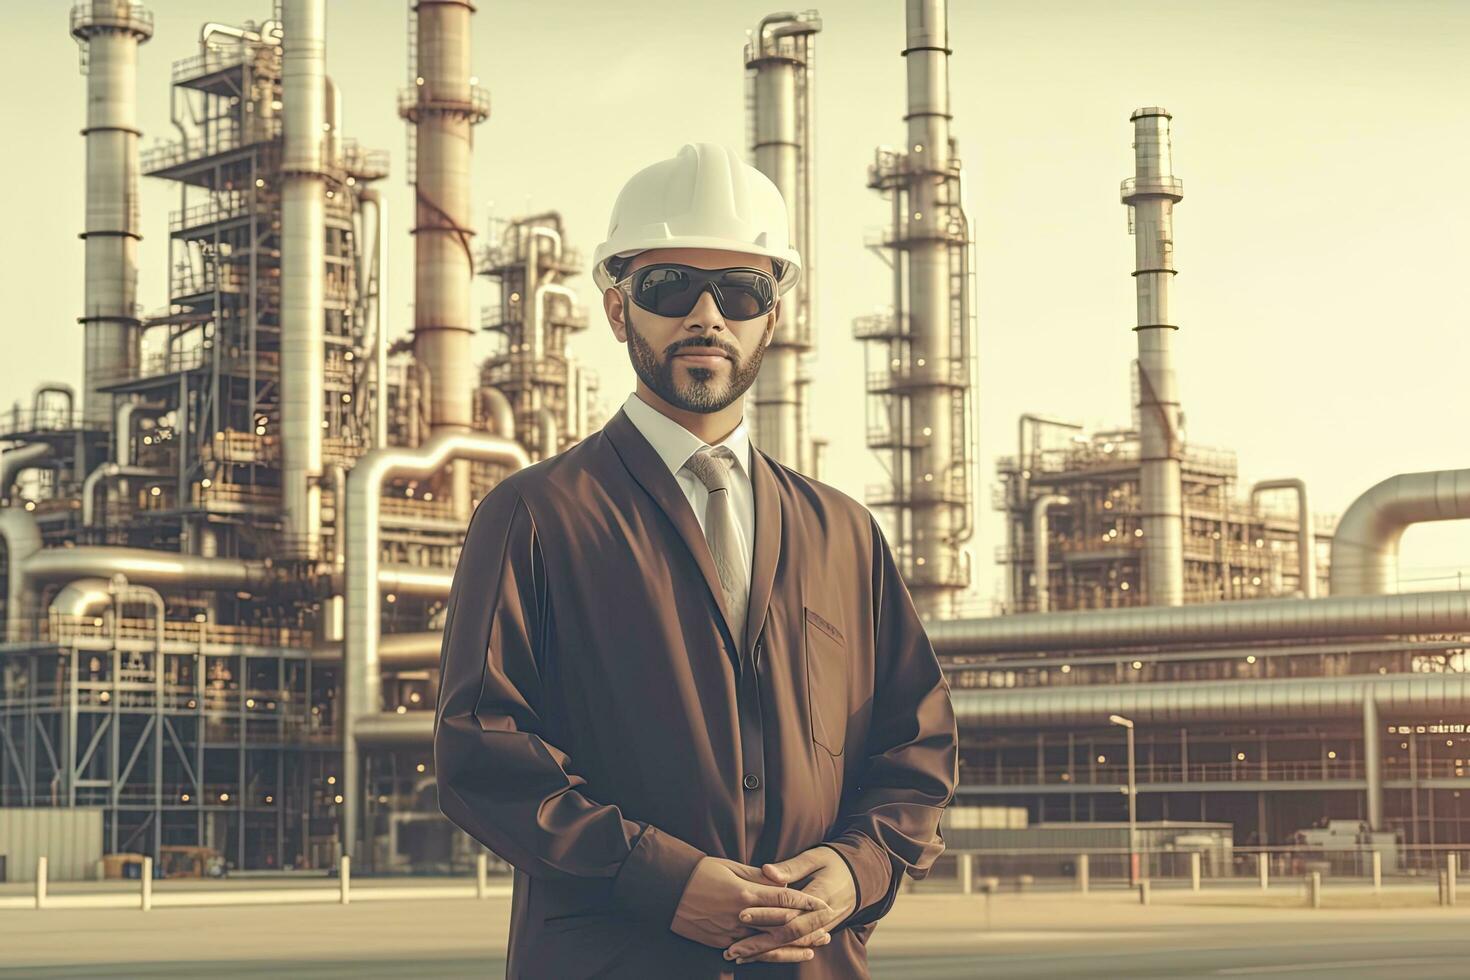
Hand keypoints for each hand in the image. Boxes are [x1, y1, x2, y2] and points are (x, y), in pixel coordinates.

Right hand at [669, 856, 832, 949]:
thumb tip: (782, 883)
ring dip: (793, 947)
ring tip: (813, 949)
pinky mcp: (720, 943)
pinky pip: (749, 953)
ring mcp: (730, 933)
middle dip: (807, 928)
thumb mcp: (731, 867)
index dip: (806, 903)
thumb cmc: (700, 871)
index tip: (824, 904)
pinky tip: (783, 956)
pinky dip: (768, 955)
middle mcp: (741, 917)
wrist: (667, 889)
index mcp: (745, 893)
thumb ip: (758, 877)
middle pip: (781, 926)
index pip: (784, 900)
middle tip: (828, 930)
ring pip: (769, 945)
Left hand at [723, 846, 857, 964]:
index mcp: (820, 896)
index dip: (766, 915)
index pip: (790, 911)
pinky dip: (776, 953)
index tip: (741, 914)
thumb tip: (767, 871)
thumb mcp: (815, 857)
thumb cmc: (834, 862)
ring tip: (737, 957)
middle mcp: (822, 917)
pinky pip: (797, 947)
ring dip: (764, 953)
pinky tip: (755, 957)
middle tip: (732, 948)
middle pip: (788, 935)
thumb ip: (791, 867)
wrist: (862, 876)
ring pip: (791, 946)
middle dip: (759, 943)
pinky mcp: (819, 933)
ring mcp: (822, 928)